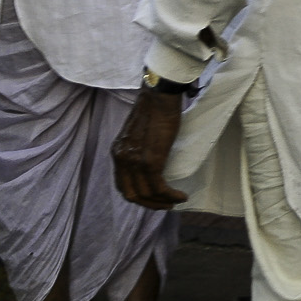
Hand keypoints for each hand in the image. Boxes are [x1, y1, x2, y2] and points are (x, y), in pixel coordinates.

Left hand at [111, 90, 188, 208]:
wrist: (159, 96)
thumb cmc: (155, 108)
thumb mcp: (140, 131)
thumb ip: (139, 146)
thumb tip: (151, 155)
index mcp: (118, 152)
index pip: (122, 185)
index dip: (138, 196)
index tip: (154, 197)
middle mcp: (122, 159)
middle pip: (131, 194)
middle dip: (150, 204)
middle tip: (166, 204)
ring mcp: (134, 161)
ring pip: (146, 194)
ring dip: (162, 202)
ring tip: (176, 200)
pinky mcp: (150, 160)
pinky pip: (158, 187)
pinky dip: (170, 195)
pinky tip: (181, 196)